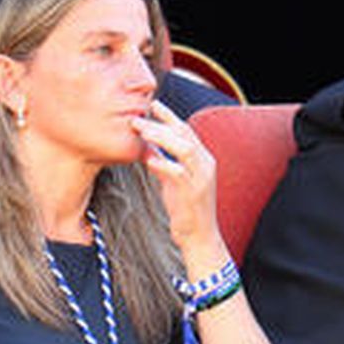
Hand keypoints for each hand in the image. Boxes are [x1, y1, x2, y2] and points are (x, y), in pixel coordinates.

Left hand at [132, 101, 223, 264]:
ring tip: (141, 132)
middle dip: (161, 123)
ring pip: (185, 148)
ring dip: (162, 137)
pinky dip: (163, 163)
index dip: (169, 116)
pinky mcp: (194, 193)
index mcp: (203, 159)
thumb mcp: (174, 183)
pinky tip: (148, 159)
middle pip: (185, 134)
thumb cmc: (186, 210)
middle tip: (137, 118)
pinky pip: (179, 173)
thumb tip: (149, 150)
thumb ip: (165, 164)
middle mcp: (205, 165)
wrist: (200, 238)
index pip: (186, 130)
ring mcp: (201, 178)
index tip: (152, 104)